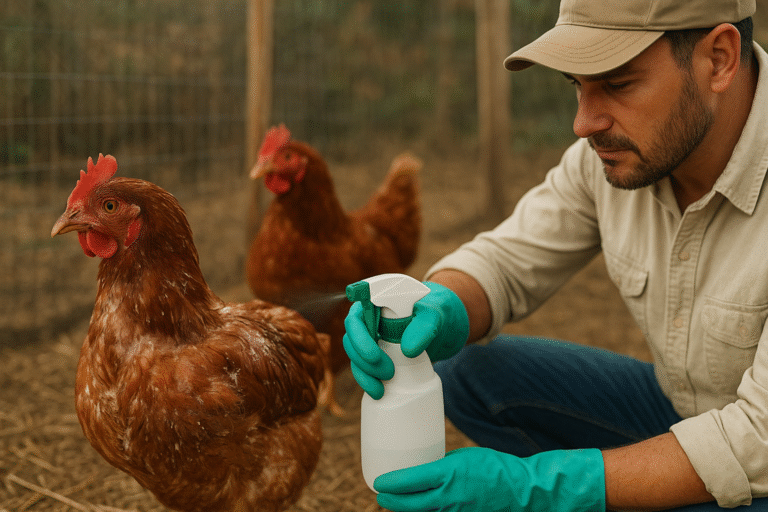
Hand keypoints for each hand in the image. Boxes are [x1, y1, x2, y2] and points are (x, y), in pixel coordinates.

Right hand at [343, 281, 468, 398]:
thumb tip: (407, 351)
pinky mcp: (375, 356)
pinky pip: (362, 369)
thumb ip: (423, 328)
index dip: (358, 337)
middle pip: (351, 340)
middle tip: (388, 372)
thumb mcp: (433, 317)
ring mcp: (369, 339)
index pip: (355, 318)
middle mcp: (367, 321)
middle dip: (364, 360)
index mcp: (374, 303)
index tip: (374, 355)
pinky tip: (378, 392)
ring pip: (354, 357)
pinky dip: (366, 381)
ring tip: (382, 387)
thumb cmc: (434, 314)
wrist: (441, 327)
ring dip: (364, 374)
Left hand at [374, 447, 605, 511]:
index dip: (389, 483)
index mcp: (448, 474)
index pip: (409, 481)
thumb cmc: (495, 468)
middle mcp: (448, 497)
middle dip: (391, 501)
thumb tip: (423, 469)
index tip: (379, 482)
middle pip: (409, 504)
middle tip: (381, 496)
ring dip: (405, 510)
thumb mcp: (464, 456)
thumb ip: (441, 465)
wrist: (523, 492)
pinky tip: (417, 511)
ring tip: (395, 504)